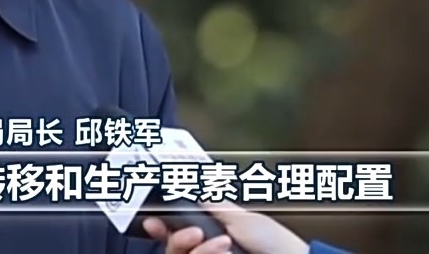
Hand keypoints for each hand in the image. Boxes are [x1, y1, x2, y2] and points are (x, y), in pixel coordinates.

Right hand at [142, 204, 308, 253]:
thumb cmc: (276, 243)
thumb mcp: (241, 218)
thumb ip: (212, 204)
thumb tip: (192, 182)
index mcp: (213, 231)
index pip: (177, 230)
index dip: (162, 226)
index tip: (152, 221)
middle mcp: (209, 249)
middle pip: (175, 247)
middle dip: (178, 239)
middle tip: (195, 233)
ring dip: (200, 250)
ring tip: (223, 245)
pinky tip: (223, 251)